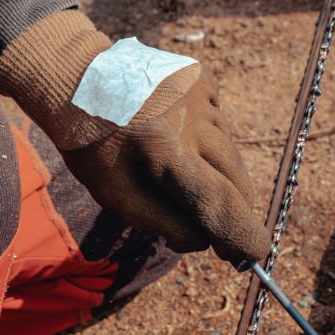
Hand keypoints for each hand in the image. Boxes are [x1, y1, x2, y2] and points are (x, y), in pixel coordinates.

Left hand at [62, 68, 268, 263]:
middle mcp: (190, 119)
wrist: (78, 80)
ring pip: (230, 154)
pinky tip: (178, 137)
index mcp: (163, 151)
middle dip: (235, 211)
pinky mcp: (204, 79)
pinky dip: (207, 142)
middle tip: (221, 237)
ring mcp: (201, 94)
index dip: (242, 233)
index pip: (218, 200)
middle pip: (236, 180)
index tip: (256, 255)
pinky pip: (220, 126)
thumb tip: (207, 240)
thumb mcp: (117, 196)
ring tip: (178, 170)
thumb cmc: (95, 148)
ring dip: (217, 174)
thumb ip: (164, 223)